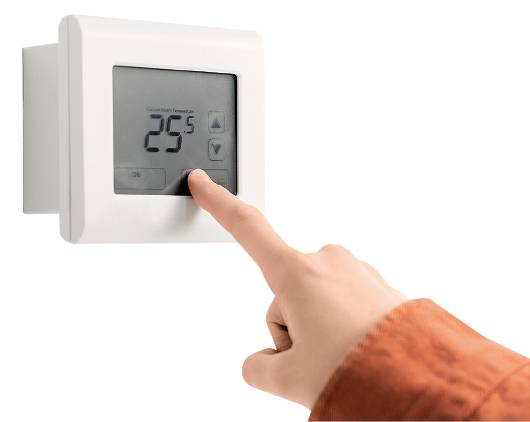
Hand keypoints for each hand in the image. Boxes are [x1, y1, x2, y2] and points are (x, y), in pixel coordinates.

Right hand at [188, 169, 405, 407]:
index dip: (219, 204)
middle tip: (316, 360)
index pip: (247, 228)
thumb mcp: (289, 378)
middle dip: (291, 329)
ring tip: (342, 357)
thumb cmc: (359, 372)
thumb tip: (261, 362)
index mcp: (297, 274)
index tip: (202, 182)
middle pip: (282, 293)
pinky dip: (342, 326)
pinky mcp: (375, 283)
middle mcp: (326, 262)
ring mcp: (354, 271)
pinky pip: (341, 302)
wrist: (422, 380)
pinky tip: (358, 348)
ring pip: (312, 300)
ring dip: (317, 330)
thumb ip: (258, 367)